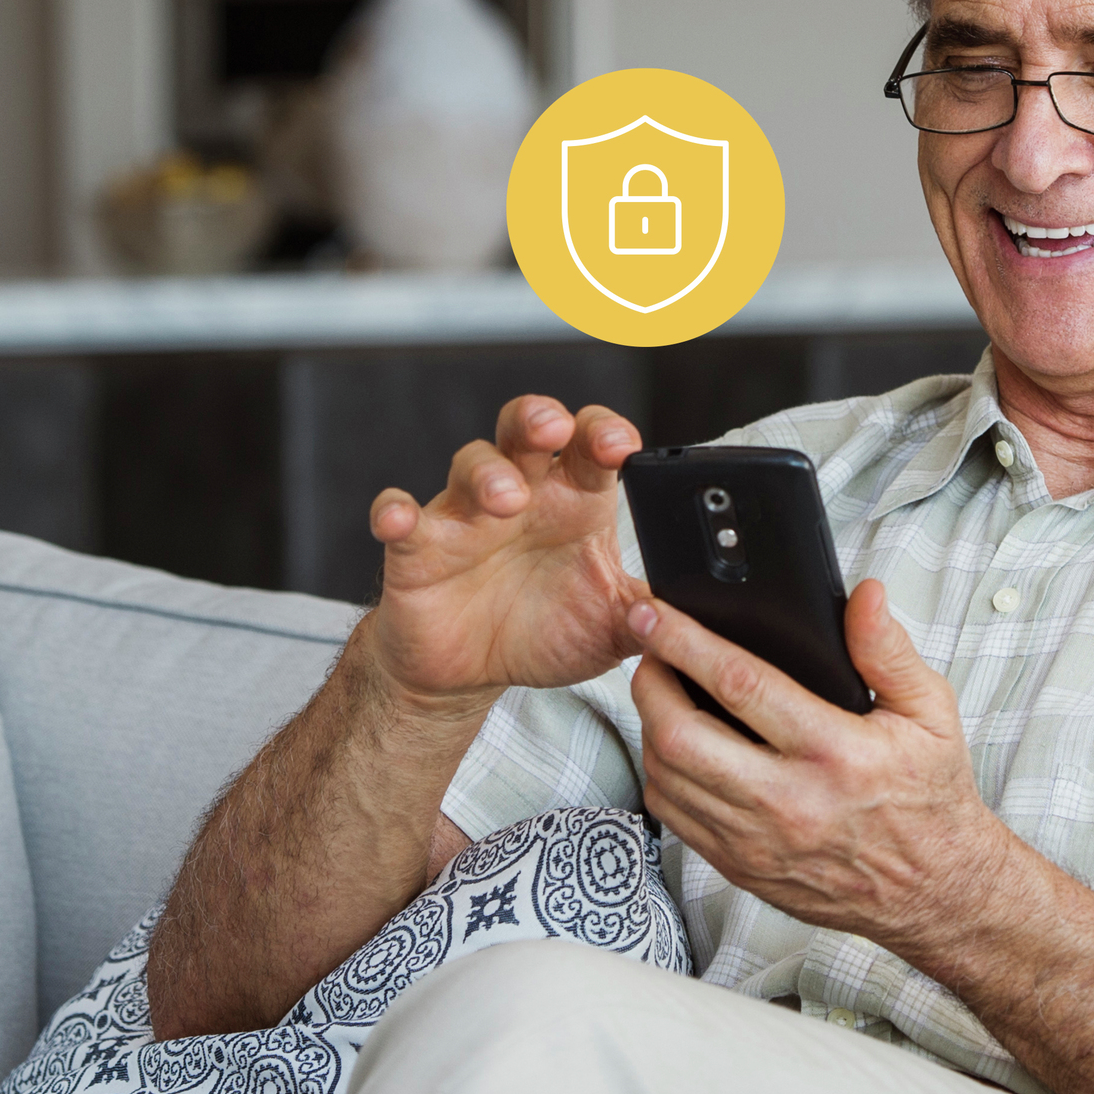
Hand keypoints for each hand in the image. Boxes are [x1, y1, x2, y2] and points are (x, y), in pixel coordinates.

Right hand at [358, 396, 648, 713]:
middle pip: (527, 431)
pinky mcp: (417, 547)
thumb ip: (652, 616)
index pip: (593, 448)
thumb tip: (699, 615)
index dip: (606, 435)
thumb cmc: (543, 633)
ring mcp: (466, 516)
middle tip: (556, 428)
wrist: (470, 674)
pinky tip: (398, 518)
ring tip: (506, 499)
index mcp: (574, 503)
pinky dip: (394, 511)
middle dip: (540, 418)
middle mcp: (522, 495)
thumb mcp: (611, 631)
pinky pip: (399, 514)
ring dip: (486, 473)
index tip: (623, 445)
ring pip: (471, 464)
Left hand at [629, 579, 1012, 949]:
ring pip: (666, 777)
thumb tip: (865, 597)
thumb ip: (889, 652)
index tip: (653, 614)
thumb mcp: (930, 715)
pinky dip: (661, 774)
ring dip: (649, 727)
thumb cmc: (929, 798)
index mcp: (835, 754)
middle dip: (650, 683)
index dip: (684, 641)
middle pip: (680, 736)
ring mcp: (757, 841)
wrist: (934, 891)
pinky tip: (677, 748)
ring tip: (662, 693)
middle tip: (650, 651)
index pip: (740, 684)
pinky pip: (674, 815)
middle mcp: (789, 802)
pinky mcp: (740, 866)